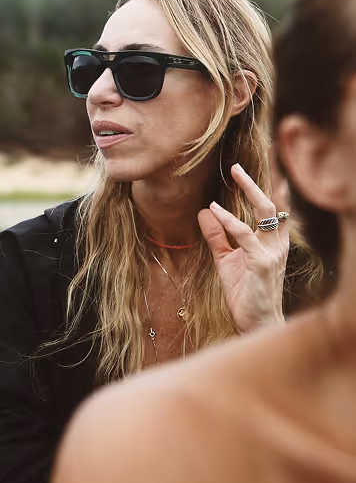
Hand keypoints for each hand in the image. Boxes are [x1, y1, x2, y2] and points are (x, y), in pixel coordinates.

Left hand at [198, 161, 289, 332]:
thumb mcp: (227, 259)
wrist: (256, 322)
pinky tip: (215, 209)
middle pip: (275, 202)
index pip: (276, 206)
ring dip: (250, 189)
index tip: (265, 159)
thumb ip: (218, 236)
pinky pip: (245, 236)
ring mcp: (272, 252)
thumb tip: (204, 211)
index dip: (272, 182)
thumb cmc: (245, 292)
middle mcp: (278, 243)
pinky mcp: (261, 264)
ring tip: (234, 171)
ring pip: (266, 213)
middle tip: (241, 161)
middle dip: (263, 178)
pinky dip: (229, 220)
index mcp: (273, 241)